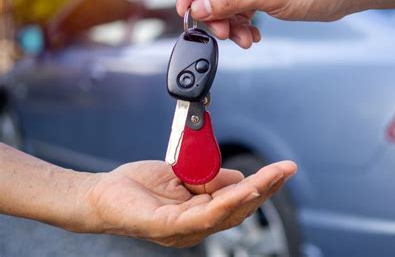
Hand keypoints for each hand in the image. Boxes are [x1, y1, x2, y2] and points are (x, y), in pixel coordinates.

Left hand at [84, 160, 296, 246]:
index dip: (263, 186)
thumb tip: (240, 176)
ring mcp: (184, 230)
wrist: (101, 195)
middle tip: (287, 170)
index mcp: (201, 212)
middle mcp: (197, 226)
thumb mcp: (184, 175)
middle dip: (266, 188)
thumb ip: (211, 177)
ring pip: (226, 213)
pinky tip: (242, 189)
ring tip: (271, 178)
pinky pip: (202, 216)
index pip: (238, 201)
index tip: (282, 170)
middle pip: (239, 209)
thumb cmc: (139, 187)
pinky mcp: (168, 227)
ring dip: (251, 194)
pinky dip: (224, 202)